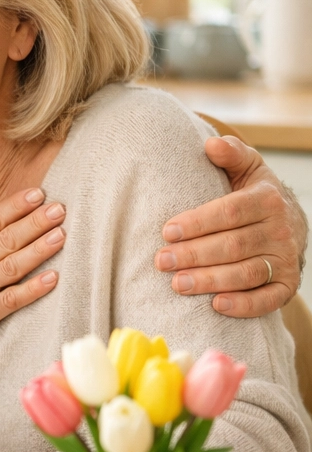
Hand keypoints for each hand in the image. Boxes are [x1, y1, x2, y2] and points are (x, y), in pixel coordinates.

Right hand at [0, 189, 65, 372]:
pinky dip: (32, 290)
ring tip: (60, 234)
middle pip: (6, 239)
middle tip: (59, 209)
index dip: (14, 206)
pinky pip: (10, 302)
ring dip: (38, 250)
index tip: (37, 193)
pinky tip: (52, 278)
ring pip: (12, 266)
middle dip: (35, 222)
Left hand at [156, 136, 307, 316]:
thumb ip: (231, 154)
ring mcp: (285, 259)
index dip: (197, 223)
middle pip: (233, 246)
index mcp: (266, 199)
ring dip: (211, 281)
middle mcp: (280, 230)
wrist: (290, 221)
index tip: (166, 231)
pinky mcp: (287, 284)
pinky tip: (216, 306)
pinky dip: (244, 305)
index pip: (229, 212)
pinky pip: (268, 299)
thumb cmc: (253, 193)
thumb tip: (211, 144)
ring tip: (178, 284)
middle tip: (162, 261)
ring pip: (246, 273)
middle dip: (195, 255)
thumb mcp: (248, 167)